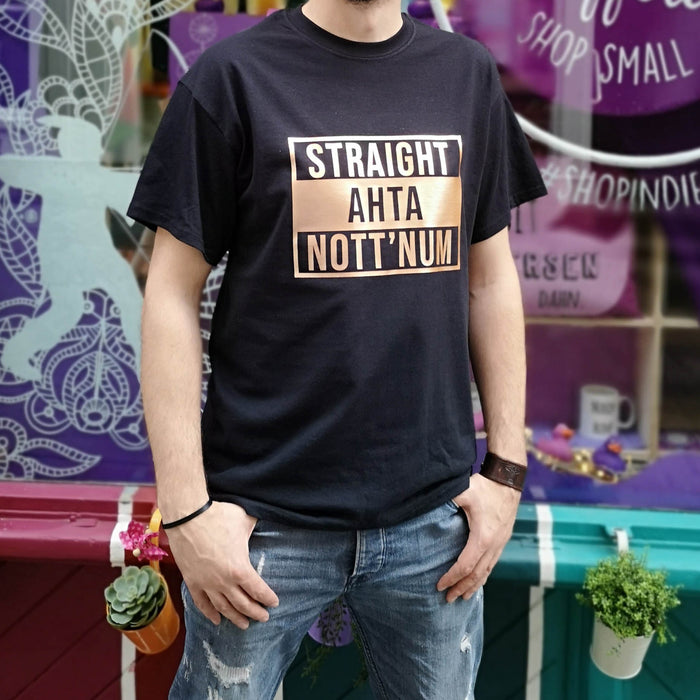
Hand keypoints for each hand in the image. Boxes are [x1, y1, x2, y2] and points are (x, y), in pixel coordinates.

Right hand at [164, 500, 278, 628]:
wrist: (187, 517)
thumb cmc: (218, 516)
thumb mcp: (244, 520)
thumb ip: (254, 528)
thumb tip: (262, 523)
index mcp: (240, 569)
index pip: (258, 590)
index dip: (267, 598)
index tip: (274, 602)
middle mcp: (224, 582)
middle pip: (243, 604)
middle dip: (255, 612)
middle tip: (264, 617)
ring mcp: (206, 584)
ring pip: (223, 607)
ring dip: (235, 617)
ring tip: (244, 625)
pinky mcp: (192, 581)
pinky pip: (202, 603)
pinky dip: (209, 613)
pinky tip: (216, 620)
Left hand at [437, 474, 520, 602]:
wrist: (509, 480)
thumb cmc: (485, 486)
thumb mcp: (464, 490)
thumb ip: (446, 498)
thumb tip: (426, 502)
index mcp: (482, 537)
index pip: (465, 566)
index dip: (452, 577)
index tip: (439, 585)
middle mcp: (493, 544)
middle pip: (477, 574)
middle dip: (462, 587)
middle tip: (448, 599)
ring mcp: (500, 543)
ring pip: (487, 571)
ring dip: (474, 585)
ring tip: (463, 596)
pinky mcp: (503, 539)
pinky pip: (492, 563)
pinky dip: (484, 574)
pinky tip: (478, 579)